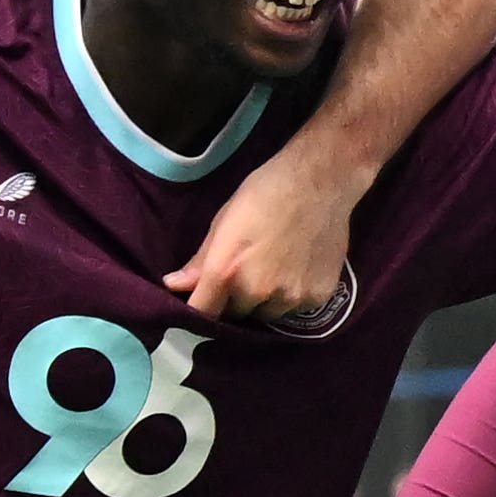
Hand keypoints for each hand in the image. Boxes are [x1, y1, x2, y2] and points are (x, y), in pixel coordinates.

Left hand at [170, 137, 364, 320]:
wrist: (321, 181)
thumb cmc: (266, 192)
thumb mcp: (225, 220)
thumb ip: (201, 260)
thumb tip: (174, 285)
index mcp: (227, 271)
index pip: (203, 312)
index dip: (200, 309)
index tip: (203, 300)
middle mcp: (257, 292)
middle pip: (237, 315)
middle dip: (235, 300)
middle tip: (245, 273)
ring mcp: (291, 297)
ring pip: (267, 315)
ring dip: (265, 302)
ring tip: (274, 270)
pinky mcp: (318, 297)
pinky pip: (296, 309)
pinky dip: (292, 296)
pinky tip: (297, 269)